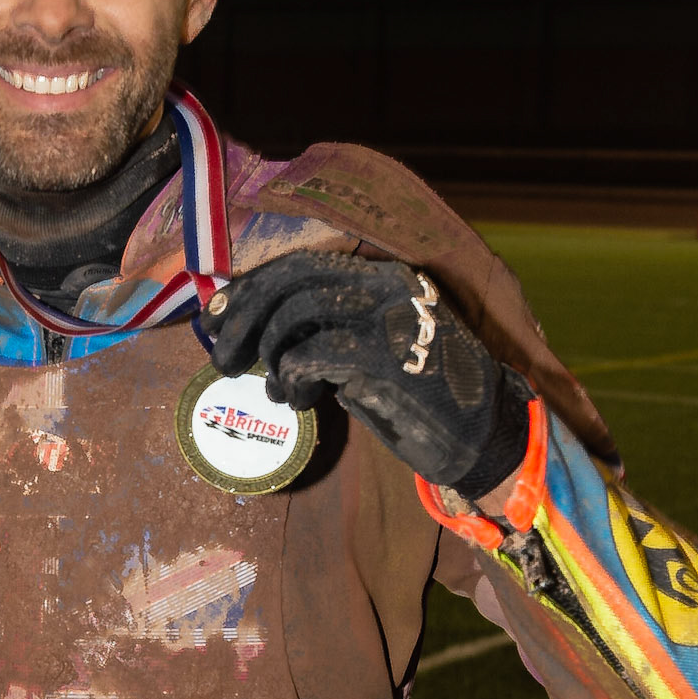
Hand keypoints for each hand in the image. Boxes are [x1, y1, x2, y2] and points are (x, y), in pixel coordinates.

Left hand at [205, 251, 531, 495]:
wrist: (482, 434)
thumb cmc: (419, 396)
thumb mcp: (371, 348)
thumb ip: (326, 331)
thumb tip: (259, 330)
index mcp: (382, 275)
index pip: (301, 264)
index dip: (250, 288)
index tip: (215, 318)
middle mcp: (387, 284)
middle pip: (292, 278)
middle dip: (245, 315)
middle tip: (223, 357)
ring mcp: (389, 316)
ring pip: (297, 312)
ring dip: (270, 353)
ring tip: (274, 387)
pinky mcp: (386, 355)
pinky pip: (311, 354)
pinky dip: (291, 378)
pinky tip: (296, 399)